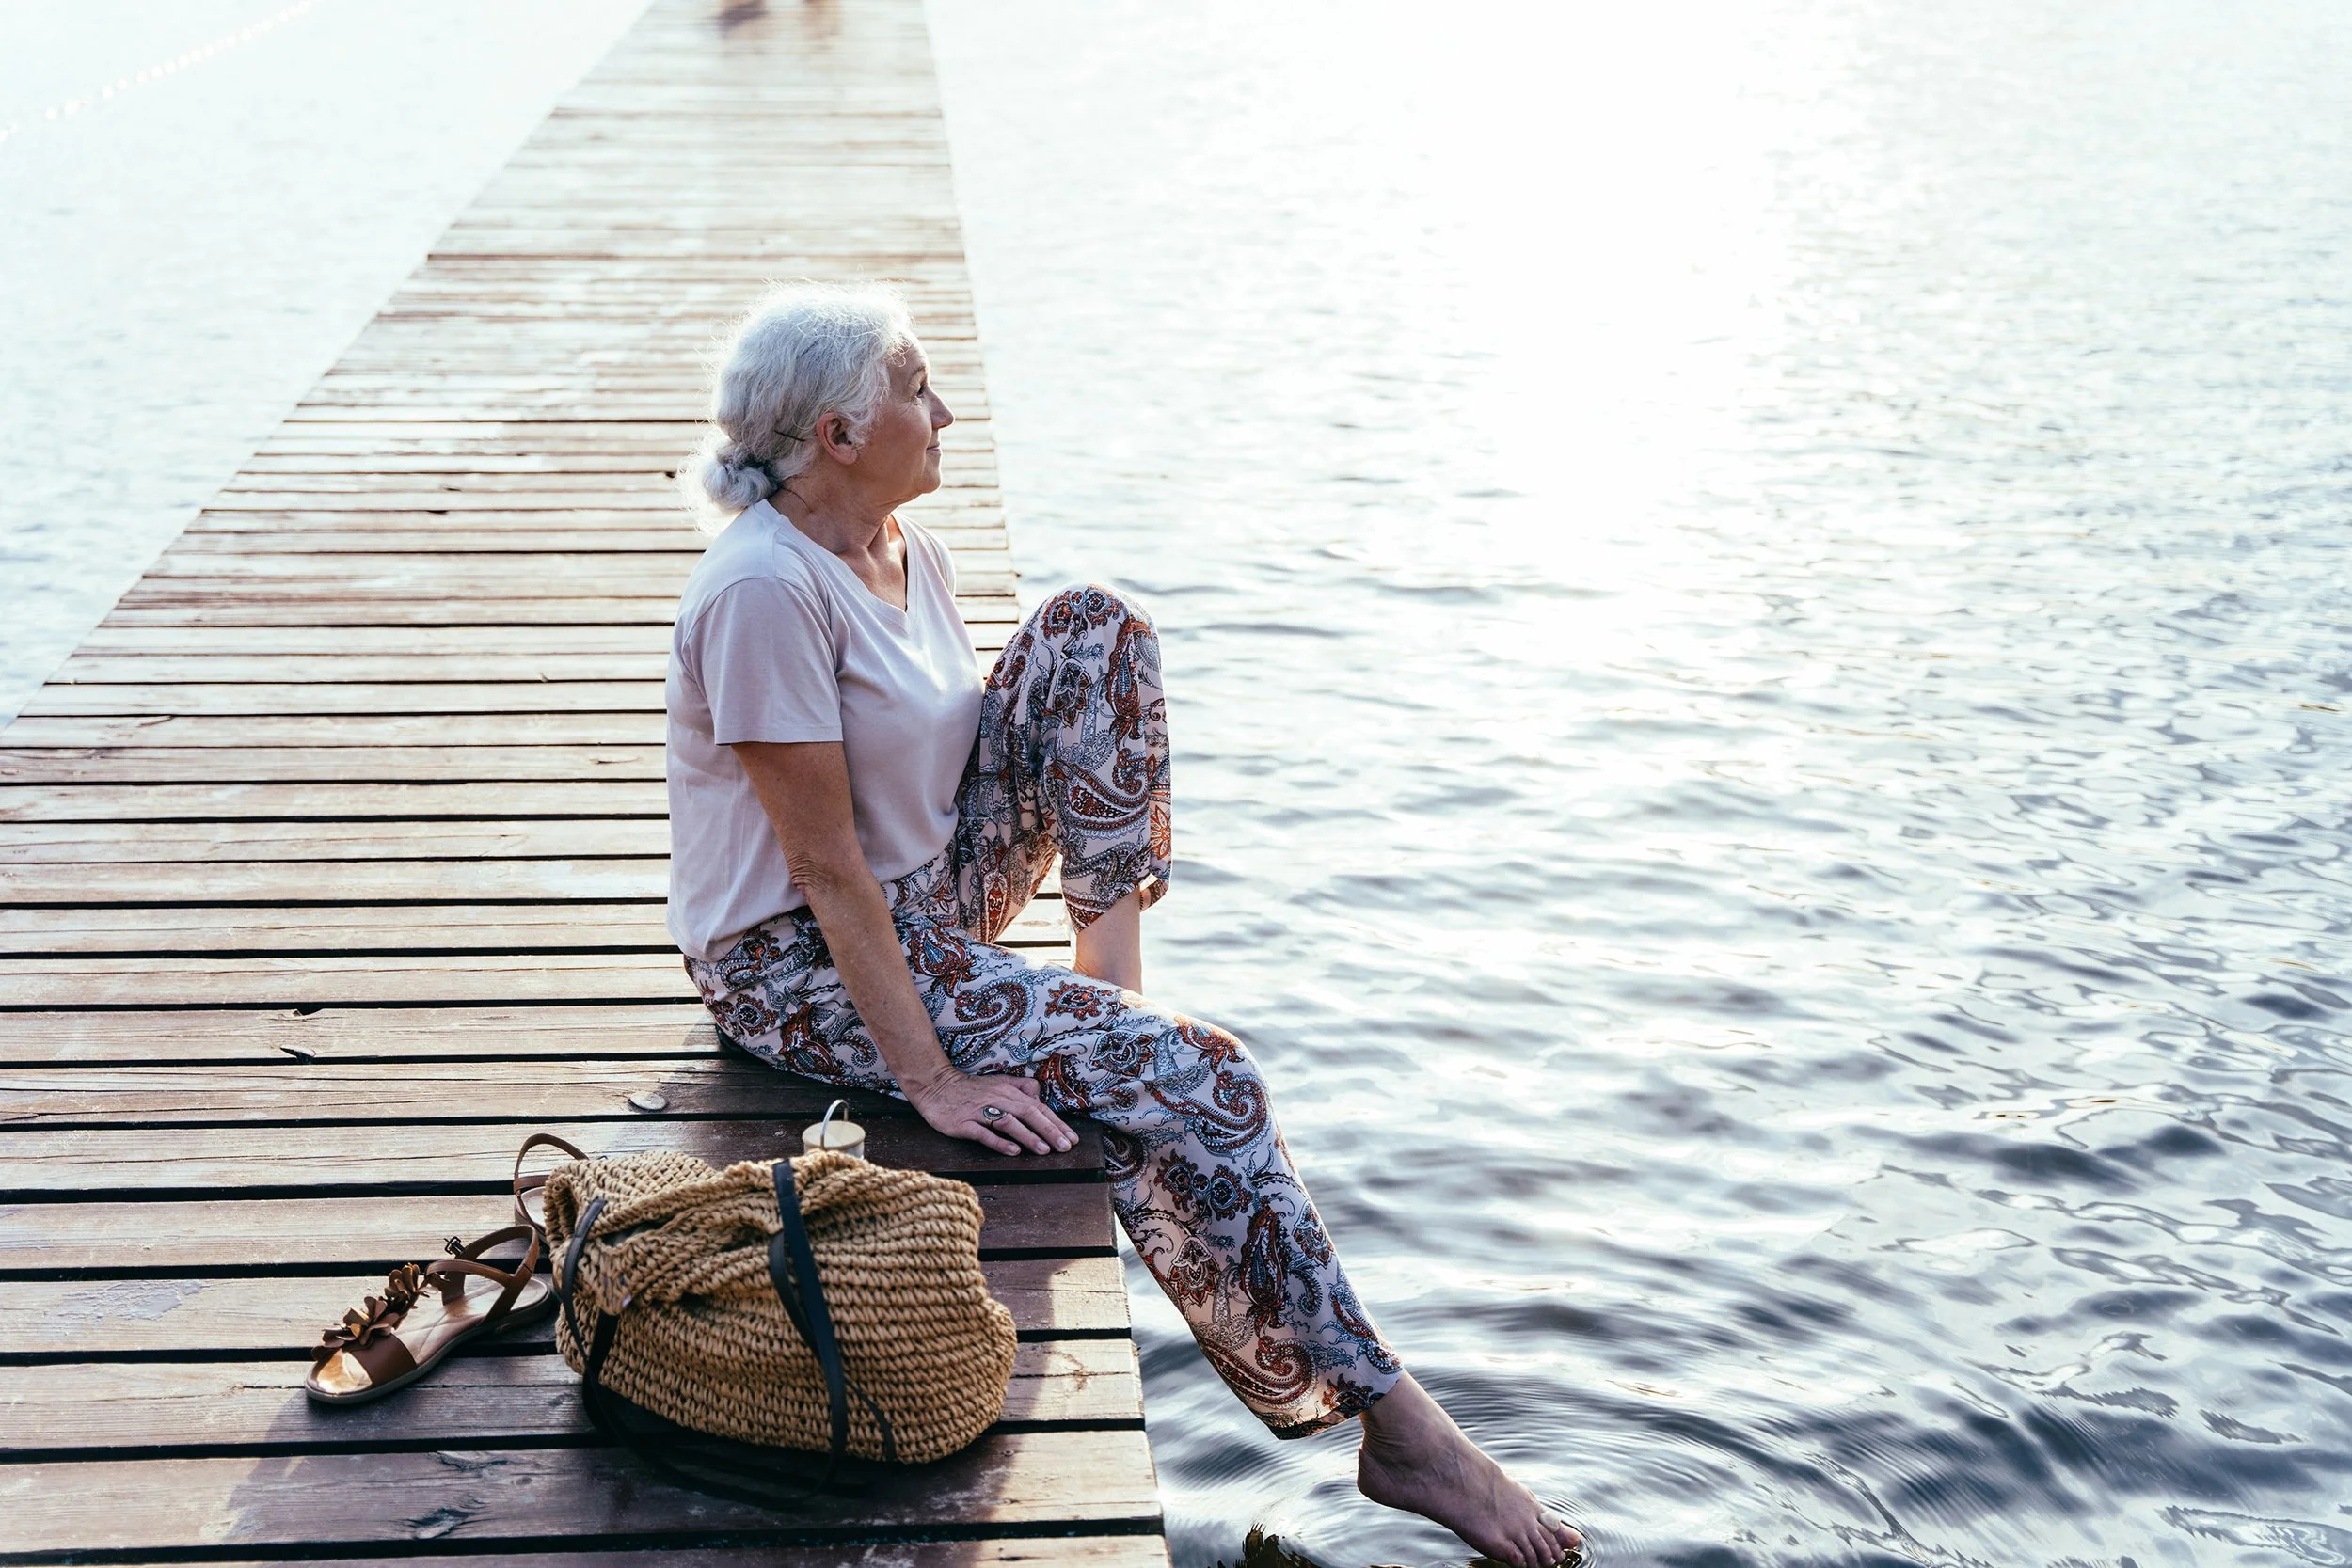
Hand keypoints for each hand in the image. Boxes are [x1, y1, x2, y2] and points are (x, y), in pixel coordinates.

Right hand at [907, 1068, 1075, 1155]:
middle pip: (1028, 1113)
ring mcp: (979, 1111)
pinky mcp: (963, 1123)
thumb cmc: (969, 1089)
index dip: (1056, 1122)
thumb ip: (1020, 1088)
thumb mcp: (997, 1083)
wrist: (934, 1086)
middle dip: (1050, 1130)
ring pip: (1008, 1122)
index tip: (1071, 1138)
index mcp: (1007, 1090)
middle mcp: (996, 1099)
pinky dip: (999, 1142)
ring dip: (1029, 1136)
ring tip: (1045, 1150)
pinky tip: (1014, 1152)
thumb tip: (1039, 1098)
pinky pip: (984, 1133)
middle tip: (1066, 1147)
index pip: (1037, 1107)